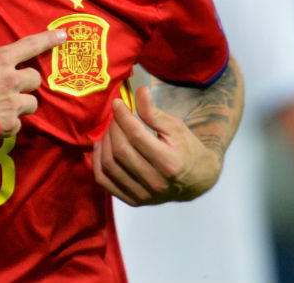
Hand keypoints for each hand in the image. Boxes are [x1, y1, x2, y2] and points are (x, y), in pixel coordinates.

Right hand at [0, 29, 63, 136]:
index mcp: (0, 60)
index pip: (31, 45)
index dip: (49, 39)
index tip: (63, 36)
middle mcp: (11, 80)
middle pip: (35, 79)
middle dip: (26, 82)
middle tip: (11, 87)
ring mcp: (12, 103)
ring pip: (32, 103)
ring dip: (21, 104)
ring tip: (3, 107)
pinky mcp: (9, 124)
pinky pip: (18, 123)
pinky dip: (9, 123)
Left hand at [92, 85, 222, 205]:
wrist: (196, 180)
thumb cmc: (186, 149)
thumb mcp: (176, 127)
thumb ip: (154, 112)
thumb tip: (139, 92)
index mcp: (169, 163)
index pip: (136, 136)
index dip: (123, 116)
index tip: (117, 103)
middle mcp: (155, 182)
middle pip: (121, 150)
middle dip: (114, 127)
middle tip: (116, 115)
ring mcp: (143, 195)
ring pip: (110, 165)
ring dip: (105, 142)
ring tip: (111, 129)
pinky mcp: (133, 201)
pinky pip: (104, 181)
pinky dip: (97, 162)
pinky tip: (101, 147)